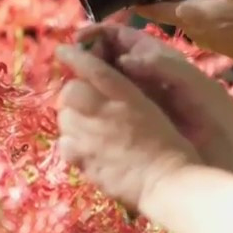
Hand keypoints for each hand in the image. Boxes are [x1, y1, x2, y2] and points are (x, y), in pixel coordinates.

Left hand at [55, 40, 196, 209]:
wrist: (167, 182)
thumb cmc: (170, 145)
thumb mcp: (152, 109)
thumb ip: (126, 96)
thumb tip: (107, 88)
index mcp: (125, 94)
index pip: (92, 67)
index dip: (74, 56)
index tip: (62, 50)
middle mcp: (102, 111)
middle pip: (71, 91)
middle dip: (74, 93)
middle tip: (86, 102)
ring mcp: (88, 136)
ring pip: (64, 117)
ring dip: (71, 117)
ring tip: (86, 126)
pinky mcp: (82, 159)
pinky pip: (65, 144)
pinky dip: (71, 142)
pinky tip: (84, 147)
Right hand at [74, 24, 232, 155]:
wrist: (230, 153)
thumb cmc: (216, 113)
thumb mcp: (192, 82)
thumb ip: (161, 66)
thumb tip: (125, 58)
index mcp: (157, 60)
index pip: (122, 38)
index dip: (99, 34)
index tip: (79, 38)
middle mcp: (144, 78)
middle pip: (106, 61)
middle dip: (86, 60)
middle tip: (67, 67)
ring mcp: (137, 103)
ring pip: (102, 89)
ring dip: (84, 89)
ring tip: (67, 94)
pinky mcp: (135, 126)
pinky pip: (108, 115)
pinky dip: (92, 116)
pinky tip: (81, 121)